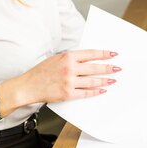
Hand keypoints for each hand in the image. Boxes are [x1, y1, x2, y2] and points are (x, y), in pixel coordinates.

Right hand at [0, 49, 119, 117]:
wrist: (28, 86)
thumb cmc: (42, 71)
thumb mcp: (56, 59)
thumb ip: (72, 58)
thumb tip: (89, 58)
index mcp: (67, 57)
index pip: (91, 54)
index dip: (104, 54)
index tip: (113, 54)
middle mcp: (70, 68)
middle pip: (94, 68)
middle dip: (108, 68)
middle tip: (118, 68)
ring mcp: (69, 82)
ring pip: (92, 81)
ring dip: (105, 80)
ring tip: (113, 80)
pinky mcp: (68, 94)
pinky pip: (86, 93)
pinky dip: (95, 91)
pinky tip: (102, 90)